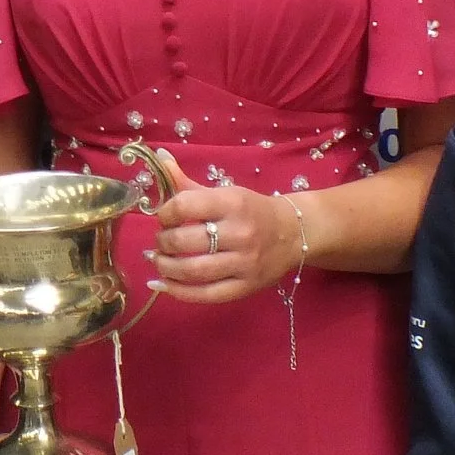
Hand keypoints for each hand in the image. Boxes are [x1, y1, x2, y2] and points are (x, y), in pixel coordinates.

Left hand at [147, 154, 302, 305]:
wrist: (294, 233)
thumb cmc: (251, 210)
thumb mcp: (224, 192)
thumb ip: (188, 183)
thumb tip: (160, 160)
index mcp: (233, 203)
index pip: (185, 206)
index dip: (165, 213)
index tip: (164, 217)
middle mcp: (240, 233)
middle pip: (184, 241)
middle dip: (163, 241)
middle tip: (161, 241)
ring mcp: (244, 263)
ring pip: (192, 270)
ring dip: (165, 266)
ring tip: (160, 260)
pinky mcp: (246, 287)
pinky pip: (206, 294)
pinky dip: (179, 291)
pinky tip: (164, 283)